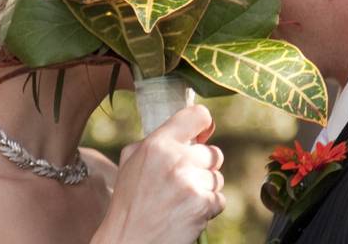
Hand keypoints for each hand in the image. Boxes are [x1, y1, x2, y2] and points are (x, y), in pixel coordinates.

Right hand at [92, 105, 225, 243]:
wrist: (128, 241)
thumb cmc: (129, 203)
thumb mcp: (131, 161)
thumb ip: (157, 140)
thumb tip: (191, 130)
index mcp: (157, 144)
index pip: (197, 116)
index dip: (203, 125)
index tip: (202, 135)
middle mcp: (175, 159)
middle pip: (213, 153)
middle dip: (203, 168)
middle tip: (182, 182)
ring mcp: (190, 182)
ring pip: (217, 178)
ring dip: (205, 189)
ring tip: (180, 201)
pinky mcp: (202, 205)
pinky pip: (219, 199)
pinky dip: (207, 208)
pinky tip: (187, 214)